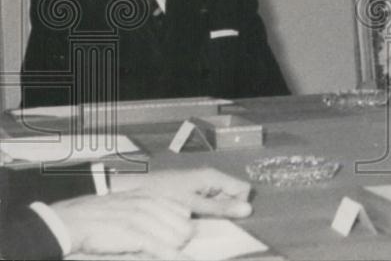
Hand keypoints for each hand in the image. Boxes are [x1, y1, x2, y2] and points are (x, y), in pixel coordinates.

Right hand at [51, 193, 193, 257]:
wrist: (71, 220)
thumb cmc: (96, 215)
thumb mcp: (126, 202)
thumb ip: (148, 208)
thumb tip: (169, 219)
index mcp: (148, 196)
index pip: (182, 211)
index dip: (183, 226)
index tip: (181, 236)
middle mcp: (149, 204)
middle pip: (183, 225)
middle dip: (181, 239)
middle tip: (171, 247)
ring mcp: (142, 219)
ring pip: (175, 237)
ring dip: (173, 249)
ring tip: (167, 253)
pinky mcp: (134, 234)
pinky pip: (160, 248)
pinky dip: (171, 256)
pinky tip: (181, 259)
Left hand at [112, 167, 251, 218]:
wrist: (133, 188)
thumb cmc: (164, 193)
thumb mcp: (192, 204)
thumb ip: (219, 207)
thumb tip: (249, 209)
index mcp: (214, 177)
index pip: (243, 189)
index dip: (239, 204)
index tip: (226, 219)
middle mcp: (211, 179)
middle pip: (232, 196)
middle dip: (226, 211)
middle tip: (209, 222)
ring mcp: (201, 186)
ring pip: (220, 202)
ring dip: (214, 215)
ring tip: (197, 223)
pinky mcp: (192, 194)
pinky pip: (207, 204)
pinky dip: (203, 214)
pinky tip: (190, 221)